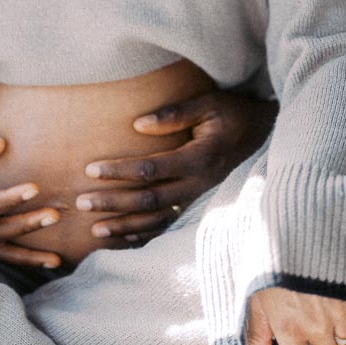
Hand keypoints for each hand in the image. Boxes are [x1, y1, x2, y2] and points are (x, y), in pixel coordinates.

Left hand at [75, 91, 276, 241]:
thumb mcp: (208, 104)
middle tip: (81, 202)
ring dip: (125, 227)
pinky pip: (168, 228)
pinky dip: (143, 237)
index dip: (119, 170)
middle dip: (113, 202)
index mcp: (200, 159)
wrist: (264, 134)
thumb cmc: (231, 114)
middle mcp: (199, 185)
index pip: (151, 168)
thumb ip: (174, 114)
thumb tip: (137, 125)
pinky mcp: (197, 205)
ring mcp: (199, 199)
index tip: (90, 169)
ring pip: (157, 221)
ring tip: (94, 231)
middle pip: (149, 200)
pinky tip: (120, 240)